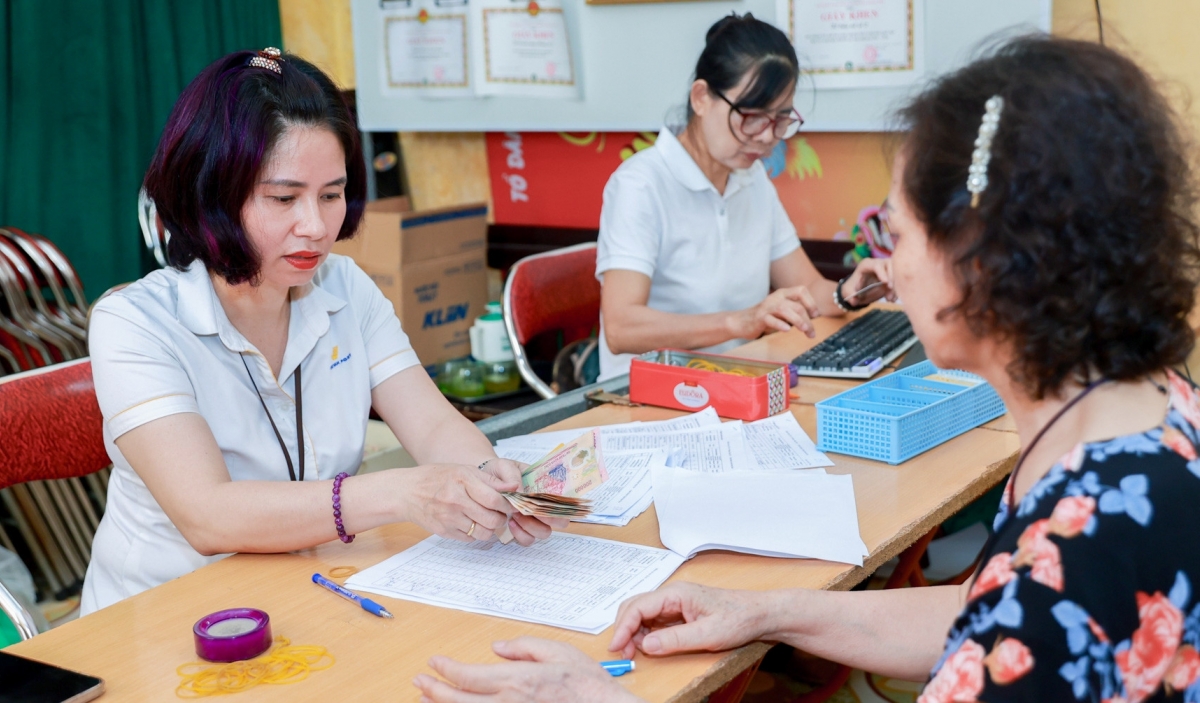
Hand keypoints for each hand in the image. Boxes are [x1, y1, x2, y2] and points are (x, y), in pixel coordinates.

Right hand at [397, 464, 516, 542]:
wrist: (407, 492)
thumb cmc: (438, 478)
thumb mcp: (464, 470)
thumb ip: (490, 480)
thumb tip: (514, 487)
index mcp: (462, 480)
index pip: (495, 500)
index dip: (508, 505)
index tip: (510, 505)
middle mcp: (455, 500)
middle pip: (492, 519)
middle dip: (501, 518)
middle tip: (499, 513)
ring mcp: (448, 518)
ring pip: (483, 533)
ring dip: (489, 528)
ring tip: (485, 518)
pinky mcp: (444, 531)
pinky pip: (470, 539)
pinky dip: (475, 533)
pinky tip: (470, 522)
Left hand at [413, 637, 640, 702]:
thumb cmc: (587, 685)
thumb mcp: (558, 652)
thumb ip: (525, 647)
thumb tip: (498, 647)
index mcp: (517, 679)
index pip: (469, 675)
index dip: (446, 670)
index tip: (434, 663)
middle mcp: (509, 702)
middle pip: (459, 699)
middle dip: (433, 690)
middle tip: (418, 682)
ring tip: (425, 699)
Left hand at [479, 458, 569, 544]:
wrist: (485, 479)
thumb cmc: (499, 471)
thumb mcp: (504, 466)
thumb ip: (512, 475)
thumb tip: (520, 488)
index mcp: (546, 488)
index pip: (564, 501)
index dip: (560, 507)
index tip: (544, 504)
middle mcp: (544, 505)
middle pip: (560, 522)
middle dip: (548, 520)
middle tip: (530, 511)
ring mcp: (534, 519)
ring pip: (544, 533)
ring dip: (531, 527)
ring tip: (515, 515)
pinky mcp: (522, 529)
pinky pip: (527, 540)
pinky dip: (520, 534)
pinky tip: (510, 522)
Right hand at [608, 582, 765, 657]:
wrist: (758, 614)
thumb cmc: (738, 618)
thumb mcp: (707, 634)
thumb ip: (674, 640)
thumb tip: (646, 645)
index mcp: (676, 594)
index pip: (638, 606)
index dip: (623, 627)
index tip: (616, 646)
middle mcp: (671, 595)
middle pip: (634, 607)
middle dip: (624, 629)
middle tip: (622, 652)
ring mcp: (674, 603)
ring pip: (642, 614)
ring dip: (634, 632)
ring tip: (634, 652)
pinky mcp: (679, 612)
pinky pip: (654, 621)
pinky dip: (645, 633)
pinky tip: (649, 646)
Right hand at [732, 285, 820, 338]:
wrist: (742, 322)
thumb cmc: (765, 318)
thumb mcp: (782, 311)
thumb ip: (795, 311)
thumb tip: (813, 316)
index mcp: (783, 294)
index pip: (801, 290)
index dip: (811, 302)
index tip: (815, 315)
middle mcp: (776, 297)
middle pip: (797, 305)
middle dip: (807, 320)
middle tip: (811, 333)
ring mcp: (767, 307)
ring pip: (786, 310)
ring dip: (798, 321)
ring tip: (804, 330)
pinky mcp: (760, 317)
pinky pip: (771, 319)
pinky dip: (780, 324)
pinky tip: (787, 330)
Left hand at [842, 258, 895, 305]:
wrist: (859, 291)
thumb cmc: (852, 289)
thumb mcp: (848, 292)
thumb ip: (851, 296)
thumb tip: (854, 300)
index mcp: (866, 265)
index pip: (876, 266)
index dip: (882, 273)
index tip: (886, 283)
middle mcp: (878, 264)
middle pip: (890, 266)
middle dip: (892, 280)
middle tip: (889, 294)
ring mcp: (887, 268)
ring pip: (897, 272)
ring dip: (896, 287)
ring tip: (889, 299)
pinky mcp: (892, 276)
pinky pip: (899, 280)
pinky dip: (897, 290)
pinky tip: (891, 299)